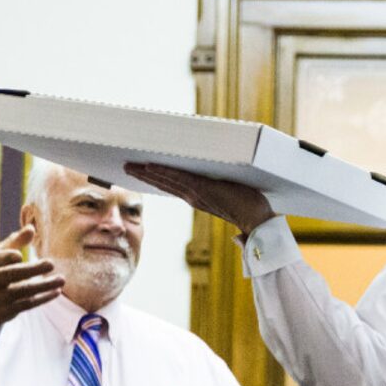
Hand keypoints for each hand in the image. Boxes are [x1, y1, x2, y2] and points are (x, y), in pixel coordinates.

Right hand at [0, 226, 63, 325]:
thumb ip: (15, 242)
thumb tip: (31, 228)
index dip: (4, 258)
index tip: (19, 255)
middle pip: (10, 275)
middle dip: (32, 270)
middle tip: (51, 263)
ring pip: (22, 292)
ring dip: (44, 286)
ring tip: (61, 279)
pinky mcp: (5, 312)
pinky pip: (27, 304)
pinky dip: (43, 298)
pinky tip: (56, 291)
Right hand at [125, 163, 276, 235]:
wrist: (259, 220)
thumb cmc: (250, 206)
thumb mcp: (231, 193)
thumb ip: (223, 189)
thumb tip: (221, 179)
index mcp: (198, 197)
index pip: (172, 185)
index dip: (155, 178)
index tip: (141, 171)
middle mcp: (194, 196)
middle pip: (163, 183)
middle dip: (144, 175)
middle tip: (126, 165)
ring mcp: (197, 193)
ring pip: (167, 180)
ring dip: (148, 172)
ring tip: (131, 165)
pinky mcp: (204, 189)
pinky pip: (180, 178)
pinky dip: (165, 172)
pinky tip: (151, 166)